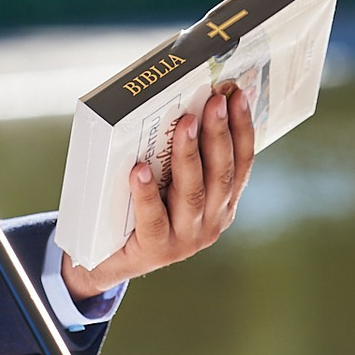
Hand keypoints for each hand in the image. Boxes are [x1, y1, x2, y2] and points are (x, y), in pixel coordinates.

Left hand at [62, 84, 255, 300]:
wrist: (111, 259)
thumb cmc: (143, 209)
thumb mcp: (172, 182)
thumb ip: (183, 156)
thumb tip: (184, 102)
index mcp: (224, 202)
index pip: (242, 161)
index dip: (243, 128)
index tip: (238, 95)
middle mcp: (213, 221)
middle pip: (222, 173)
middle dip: (219, 133)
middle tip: (215, 100)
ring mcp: (187, 238)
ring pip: (193, 193)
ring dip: (190, 155)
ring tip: (184, 124)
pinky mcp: (157, 250)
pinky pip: (153, 219)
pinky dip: (146, 193)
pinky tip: (140, 170)